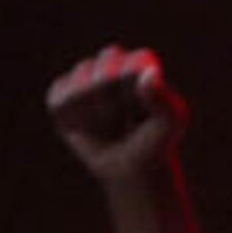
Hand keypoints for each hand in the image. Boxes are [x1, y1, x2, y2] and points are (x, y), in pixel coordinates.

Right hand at [45, 45, 187, 180]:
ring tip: (110, 125)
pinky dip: (74, 120)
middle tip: (125, 118)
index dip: (135, 93)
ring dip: (97, 115)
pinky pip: (60, 102)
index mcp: (139, 62)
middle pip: (105, 72)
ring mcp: (83, 80)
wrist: (134, 169)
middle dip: (116, 102)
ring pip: (81, 89)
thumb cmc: (157, 142)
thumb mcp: (172, 121)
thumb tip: (149, 74)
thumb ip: (164, 97)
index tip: (142, 110)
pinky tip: (87, 128)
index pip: (132, 66)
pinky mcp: (61, 98)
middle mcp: (109, 64)